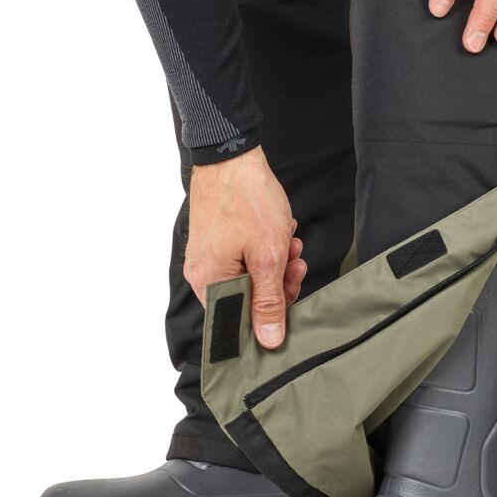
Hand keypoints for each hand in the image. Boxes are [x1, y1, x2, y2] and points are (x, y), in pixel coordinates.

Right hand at [184, 148, 305, 348]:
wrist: (232, 156)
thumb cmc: (246, 200)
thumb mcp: (268, 256)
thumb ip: (269, 301)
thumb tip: (269, 340)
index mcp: (208, 283)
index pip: (237, 324)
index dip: (267, 318)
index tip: (289, 300)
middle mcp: (202, 275)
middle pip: (246, 301)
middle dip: (277, 285)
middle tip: (294, 265)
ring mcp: (208, 257)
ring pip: (249, 279)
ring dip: (276, 266)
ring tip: (290, 244)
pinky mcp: (217, 243)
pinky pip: (244, 260)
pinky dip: (265, 252)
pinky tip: (279, 235)